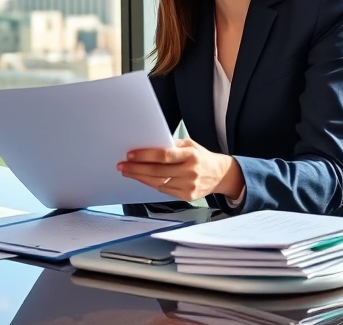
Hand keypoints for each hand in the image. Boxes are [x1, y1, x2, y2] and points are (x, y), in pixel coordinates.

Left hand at [117, 138, 244, 201]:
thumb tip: (148, 145)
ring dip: (140, 177)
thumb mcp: (190, 145)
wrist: (220, 175)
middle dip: (136, 168)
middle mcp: (190, 171)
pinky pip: (164, 190)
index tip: (130, 154)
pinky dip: (150, 184)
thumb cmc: (201, 157)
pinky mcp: (187, 196)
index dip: (145, 155)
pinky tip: (141, 178)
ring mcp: (189, 185)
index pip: (164, 155)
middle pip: (158, 171)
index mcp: (191, 155)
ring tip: (127, 172)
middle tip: (121, 165)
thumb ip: (171, 145)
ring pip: (158, 183)